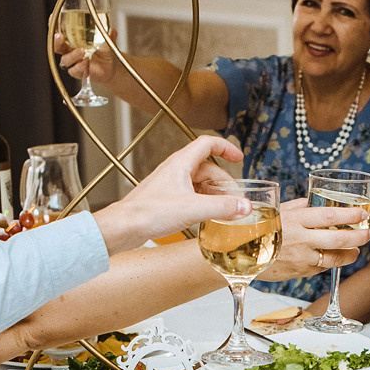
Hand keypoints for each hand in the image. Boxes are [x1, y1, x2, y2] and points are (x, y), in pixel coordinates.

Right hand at [51, 25, 119, 85]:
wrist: (111, 67)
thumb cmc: (104, 51)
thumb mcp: (108, 41)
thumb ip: (108, 36)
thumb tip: (112, 31)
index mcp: (72, 39)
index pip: (59, 31)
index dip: (54, 24)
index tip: (53, 17)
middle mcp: (70, 50)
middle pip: (57, 46)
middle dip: (56, 40)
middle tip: (59, 36)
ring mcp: (73, 61)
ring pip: (65, 59)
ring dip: (72, 55)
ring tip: (82, 51)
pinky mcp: (78, 72)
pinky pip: (74, 71)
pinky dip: (79, 67)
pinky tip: (85, 62)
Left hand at [93, 134, 249, 252]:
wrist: (124, 227)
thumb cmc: (149, 213)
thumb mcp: (193, 209)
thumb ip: (222, 207)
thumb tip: (245, 206)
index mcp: (181, 163)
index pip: (207, 143)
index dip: (226, 147)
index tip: (239, 158)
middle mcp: (175, 170)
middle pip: (207, 167)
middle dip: (224, 181)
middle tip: (235, 198)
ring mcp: (170, 184)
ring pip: (199, 183)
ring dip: (214, 193)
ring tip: (223, 209)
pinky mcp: (165, 199)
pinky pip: (190, 195)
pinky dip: (202, 202)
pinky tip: (206, 216)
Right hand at [259, 198, 369, 280]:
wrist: (238, 255)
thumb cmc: (256, 230)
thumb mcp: (275, 212)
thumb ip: (296, 206)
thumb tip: (311, 201)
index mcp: (296, 219)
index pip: (330, 216)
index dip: (349, 216)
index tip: (362, 214)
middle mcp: (301, 239)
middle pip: (338, 239)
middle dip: (358, 237)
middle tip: (367, 233)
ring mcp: (301, 258)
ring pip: (334, 258)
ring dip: (349, 254)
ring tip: (356, 250)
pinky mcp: (299, 272)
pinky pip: (321, 268)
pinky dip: (332, 263)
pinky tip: (336, 258)